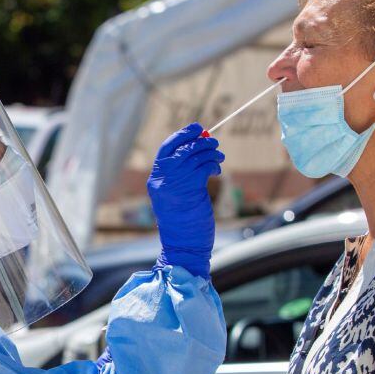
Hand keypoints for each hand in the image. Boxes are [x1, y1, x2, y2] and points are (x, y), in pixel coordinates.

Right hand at [146, 123, 223, 278]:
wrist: (183, 245)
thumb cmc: (183, 222)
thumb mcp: (176, 195)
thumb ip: (181, 174)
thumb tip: (198, 148)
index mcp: (155, 180)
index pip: (166, 148)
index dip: (182, 135)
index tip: (196, 128)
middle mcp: (161, 180)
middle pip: (182, 148)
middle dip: (200, 142)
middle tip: (213, 143)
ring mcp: (174, 184)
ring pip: (195, 156)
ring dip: (210, 152)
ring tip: (218, 157)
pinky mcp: (190, 189)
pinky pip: (203, 166)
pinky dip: (213, 164)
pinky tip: (217, 169)